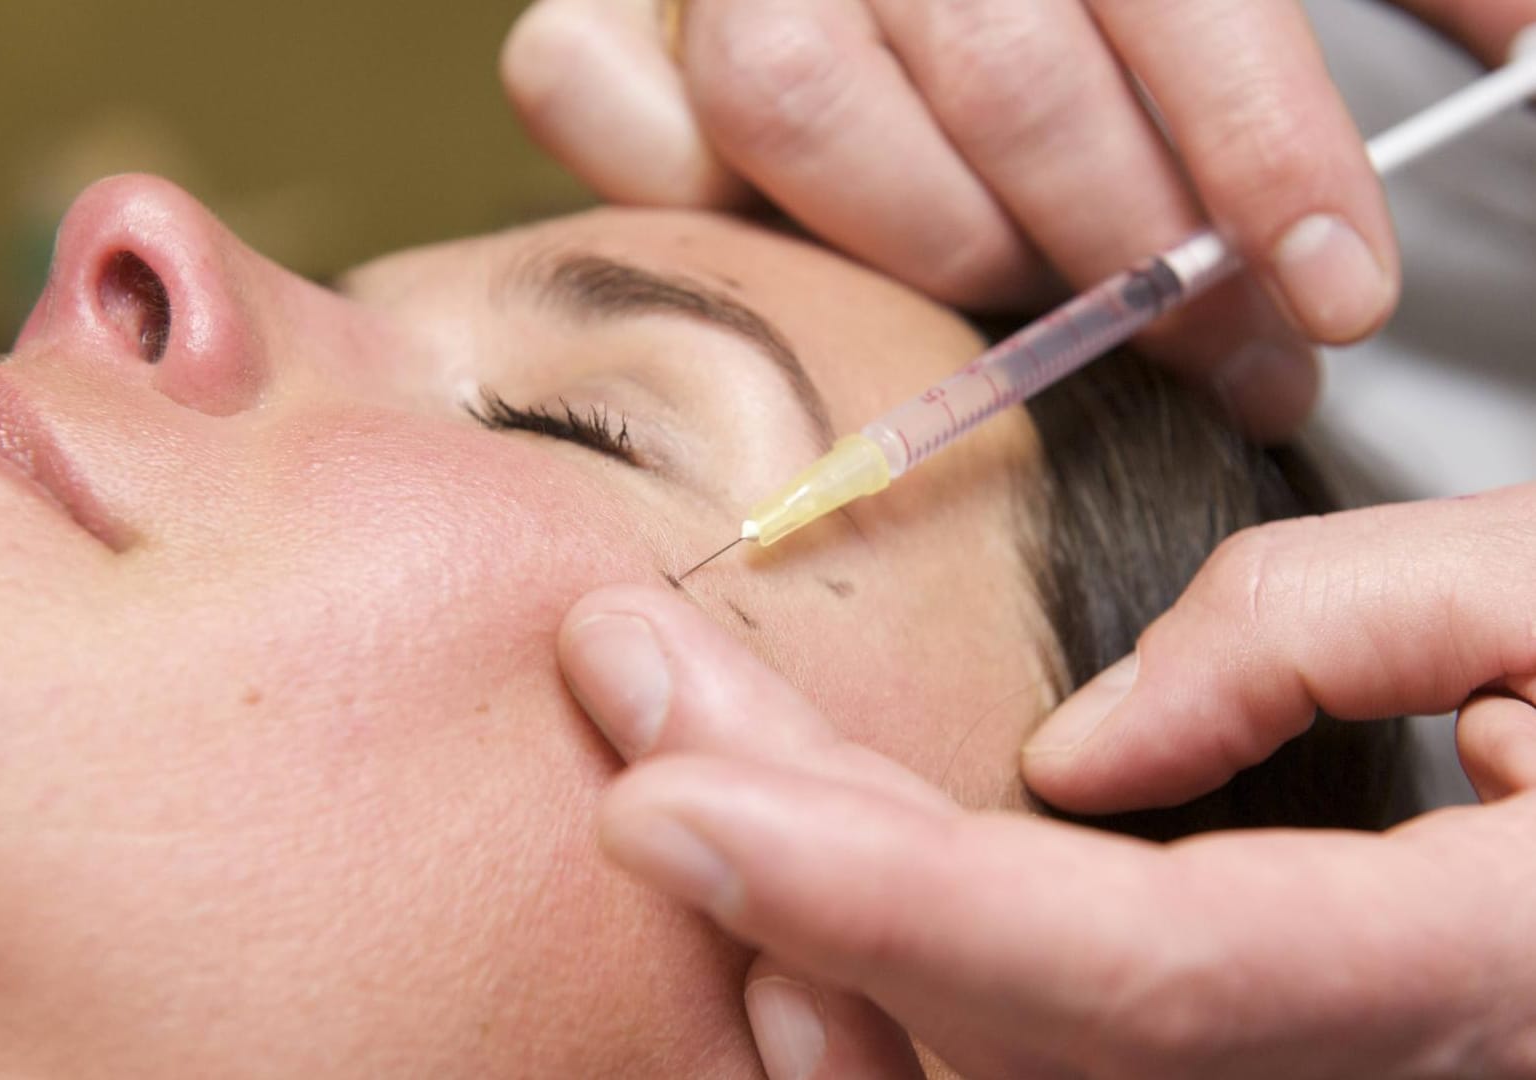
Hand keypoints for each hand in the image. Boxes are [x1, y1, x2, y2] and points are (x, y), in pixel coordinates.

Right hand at [504, 0, 1535, 438]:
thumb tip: (1521, 50)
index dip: (1259, 153)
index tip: (1330, 296)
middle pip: (991, 64)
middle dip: (1119, 243)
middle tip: (1220, 352)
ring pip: (789, 92)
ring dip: (932, 237)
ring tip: (1030, 303)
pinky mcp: (613, 5)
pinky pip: (583, 84)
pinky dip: (661, 176)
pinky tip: (789, 226)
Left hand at [557, 483, 1535, 1078]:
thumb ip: (1324, 633)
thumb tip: (1084, 745)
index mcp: (1460, 976)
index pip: (1116, 968)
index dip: (871, 893)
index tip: (665, 792)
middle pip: (1000, 1013)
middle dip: (783, 846)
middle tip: (630, 675)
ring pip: (982, 1068)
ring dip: (802, 921)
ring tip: (683, 751)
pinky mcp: (1241, 1068)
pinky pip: (1021, 1056)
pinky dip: (884, 978)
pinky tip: (789, 885)